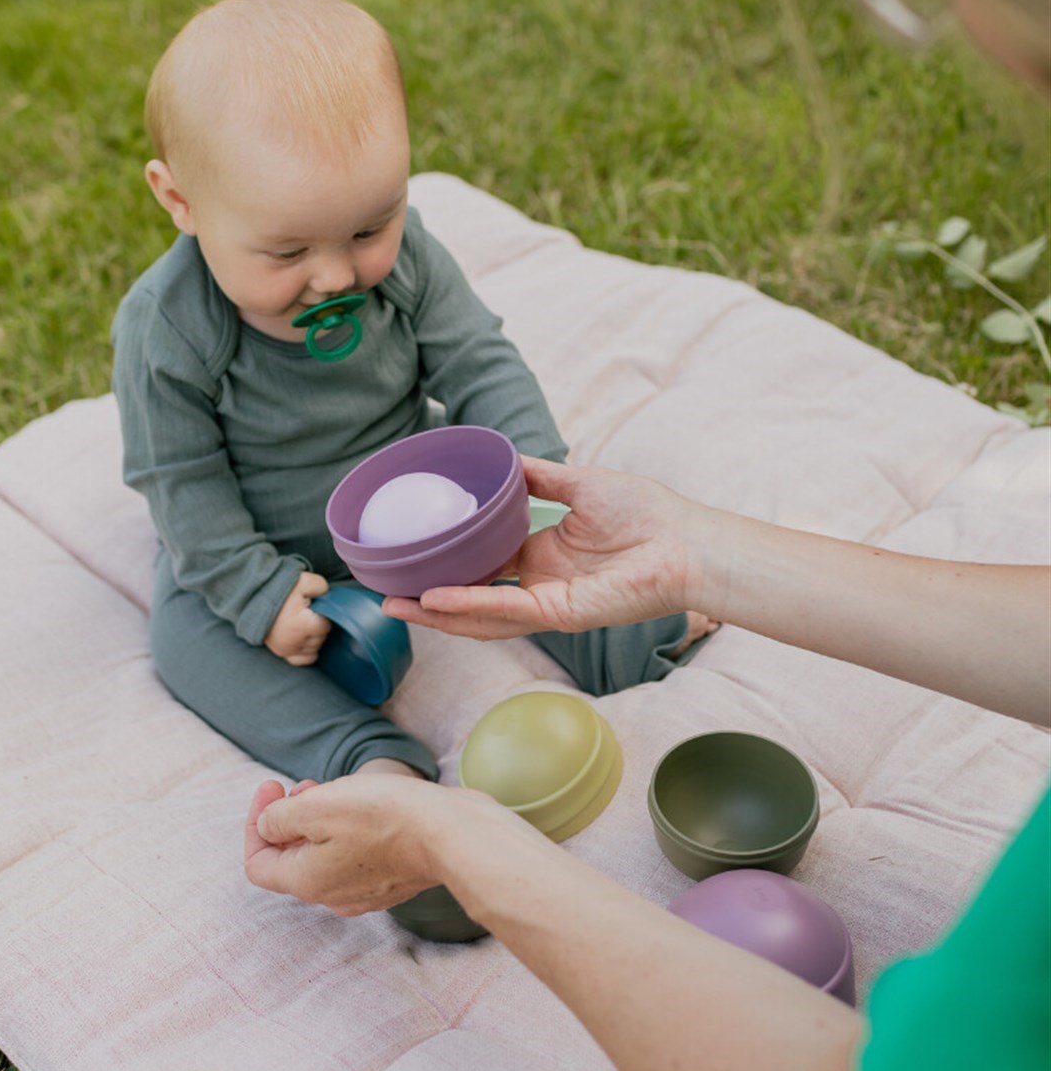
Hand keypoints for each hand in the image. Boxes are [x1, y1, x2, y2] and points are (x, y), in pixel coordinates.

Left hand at [244, 773, 450, 913]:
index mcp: (306, 882)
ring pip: (323, 857)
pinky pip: (354, 858)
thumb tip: (268, 827)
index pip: (257, 863)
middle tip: (303, 784)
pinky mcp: (392, 880)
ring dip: (317, 822)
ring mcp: (365, 891)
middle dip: (287, 818)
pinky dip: (346, 832)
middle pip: (291, 860)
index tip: (271, 785)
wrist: (452, 833)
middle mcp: (332, 896)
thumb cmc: (384, 815)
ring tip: (334, 789)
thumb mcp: (316, 806)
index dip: (254, 822)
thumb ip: (279, 818)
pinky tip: (364, 806)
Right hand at [265, 571, 330, 664]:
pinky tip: (304, 639)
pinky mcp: (279, 652)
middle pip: (320, 639)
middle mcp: (295, 642)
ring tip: (304, 623)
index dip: (323, 615)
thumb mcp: (303, 580)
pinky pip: (301, 660)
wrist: (252, 596)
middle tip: (308, 613)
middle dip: (318, 626)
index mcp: (303, 626)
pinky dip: (306, 652)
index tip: (315, 607)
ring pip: (313, 650)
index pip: (325, 626)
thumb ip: (321, 587)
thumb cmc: (279, 588)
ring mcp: (286, 649)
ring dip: (313, 639)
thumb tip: (327, 596)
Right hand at [383, 455, 702, 639]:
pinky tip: (436, 597)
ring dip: (437, 612)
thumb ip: (537, 476)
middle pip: (472, 596)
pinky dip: (470, 605)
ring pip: (480, 613)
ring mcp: (547, 601)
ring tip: (395, 604)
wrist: (684, 539)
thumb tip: (502, 456)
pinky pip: (506, 609)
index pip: (482, 565)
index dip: (447, 563)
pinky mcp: (561, 613)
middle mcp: (538, 582)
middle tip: (385, 592)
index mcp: (541, 555)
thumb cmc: (646, 512)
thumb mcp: (578, 483)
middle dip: (428, 599)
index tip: (411, 553)